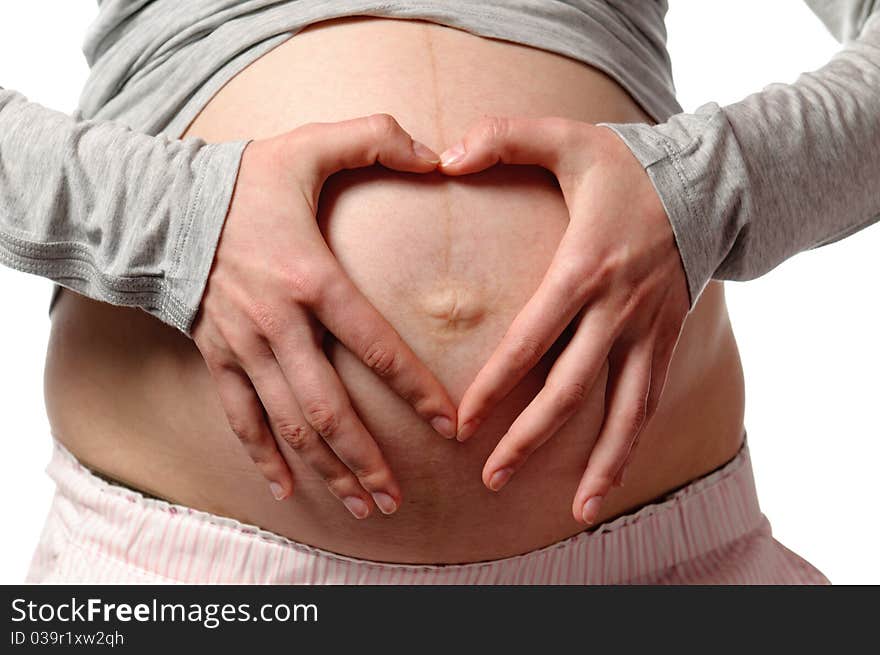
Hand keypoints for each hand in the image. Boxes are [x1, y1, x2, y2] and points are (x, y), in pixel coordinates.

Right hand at [192, 114, 456, 518]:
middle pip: (330, 408)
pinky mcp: (217, 358)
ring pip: (290, 425)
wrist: (159, 204)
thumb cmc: (242, 179)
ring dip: (328, 470)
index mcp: (311, 279)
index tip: (449, 425)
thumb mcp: (309, 146)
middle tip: (400, 497)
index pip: (375, 345)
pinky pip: (240, 419)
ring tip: (363, 507)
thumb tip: (438, 152)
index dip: (415, 388)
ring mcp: (244, 348)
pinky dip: (264, 458)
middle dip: (368, 459)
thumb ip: (375, 137)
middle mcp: (278, 325)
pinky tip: (287, 491)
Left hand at [438, 117, 689, 524]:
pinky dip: (631, 447)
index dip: (496, 387)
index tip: (462, 425)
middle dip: (528, 438)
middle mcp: (617, 310)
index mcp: (583, 269)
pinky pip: (648, 404)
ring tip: (570, 511)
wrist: (706, 183)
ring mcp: (647, 331)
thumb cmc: (627, 165)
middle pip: (570, 389)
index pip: (531, 341)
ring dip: (594, 462)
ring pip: (621, 410)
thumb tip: (442, 155)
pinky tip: (608, 484)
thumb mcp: (567, 138)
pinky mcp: (665, 341)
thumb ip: (502, 137)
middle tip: (490, 477)